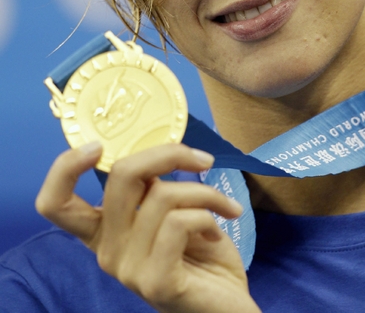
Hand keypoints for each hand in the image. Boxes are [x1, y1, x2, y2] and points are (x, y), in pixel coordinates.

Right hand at [36, 142, 260, 312]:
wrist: (228, 308)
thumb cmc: (202, 256)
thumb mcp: (172, 213)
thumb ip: (154, 189)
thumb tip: (161, 152)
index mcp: (105, 231)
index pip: (56, 204)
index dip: (64, 168)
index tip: (98, 146)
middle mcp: (107, 250)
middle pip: (121, 175)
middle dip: (168, 153)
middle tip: (202, 159)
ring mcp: (127, 269)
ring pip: (162, 194)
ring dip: (205, 192)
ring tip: (223, 207)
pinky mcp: (155, 282)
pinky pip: (180, 222)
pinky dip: (209, 215)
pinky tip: (216, 232)